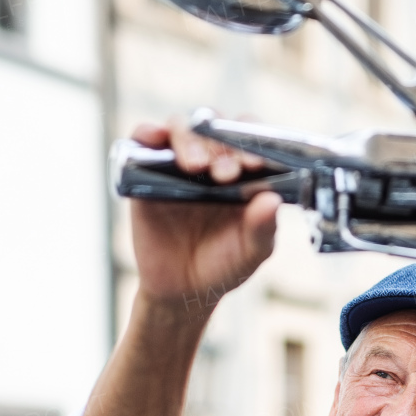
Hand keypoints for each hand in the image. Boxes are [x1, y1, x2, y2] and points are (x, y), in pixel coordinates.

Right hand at [128, 120, 280, 308]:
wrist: (183, 290)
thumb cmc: (223, 265)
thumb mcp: (250, 254)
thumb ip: (262, 229)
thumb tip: (272, 202)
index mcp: (244, 171)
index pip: (250, 138)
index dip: (253, 143)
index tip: (254, 164)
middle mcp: (212, 159)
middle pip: (214, 125)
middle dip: (221, 143)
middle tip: (224, 174)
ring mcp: (178, 163)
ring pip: (182, 128)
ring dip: (189, 140)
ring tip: (195, 167)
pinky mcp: (147, 171)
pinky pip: (143, 140)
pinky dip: (147, 133)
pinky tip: (153, 139)